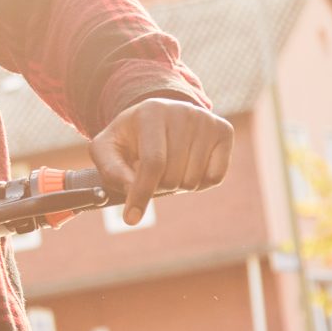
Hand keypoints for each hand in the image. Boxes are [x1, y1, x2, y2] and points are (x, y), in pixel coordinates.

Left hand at [90, 98, 232, 224]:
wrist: (159, 117)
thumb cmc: (130, 138)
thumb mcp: (107, 149)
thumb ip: (111, 170)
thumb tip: (132, 191)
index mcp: (152, 112)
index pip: (153, 163)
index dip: (141, 194)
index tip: (131, 219)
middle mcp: (183, 111)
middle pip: (173, 176)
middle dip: (158, 187)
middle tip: (151, 175)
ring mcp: (206, 120)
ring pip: (193, 180)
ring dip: (178, 185)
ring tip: (169, 166)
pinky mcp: (224, 131)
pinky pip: (215, 177)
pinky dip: (199, 183)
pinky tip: (188, 166)